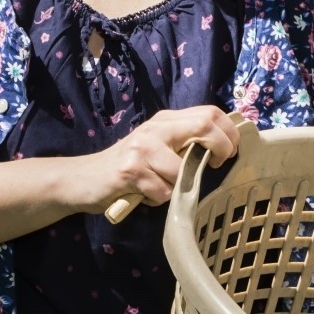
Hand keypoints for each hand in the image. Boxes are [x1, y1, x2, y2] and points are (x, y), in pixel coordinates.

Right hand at [80, 105, 240, 212]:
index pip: (210, 113)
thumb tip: (224, 149)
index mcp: (166, 120)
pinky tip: (144, 194)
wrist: (83, 178)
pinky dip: (159, 200)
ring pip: (184, 170)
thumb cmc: (129, 166)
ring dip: (178, 187)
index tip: (230, 152)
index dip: (229, 132)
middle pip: (204, 126)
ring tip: (160, 187)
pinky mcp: (131, 170)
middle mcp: (156, 128)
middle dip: (220, 149)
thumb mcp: (159, 147)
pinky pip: (163, 191)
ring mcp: (142, 147)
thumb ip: (185, 143)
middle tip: (216, 166)